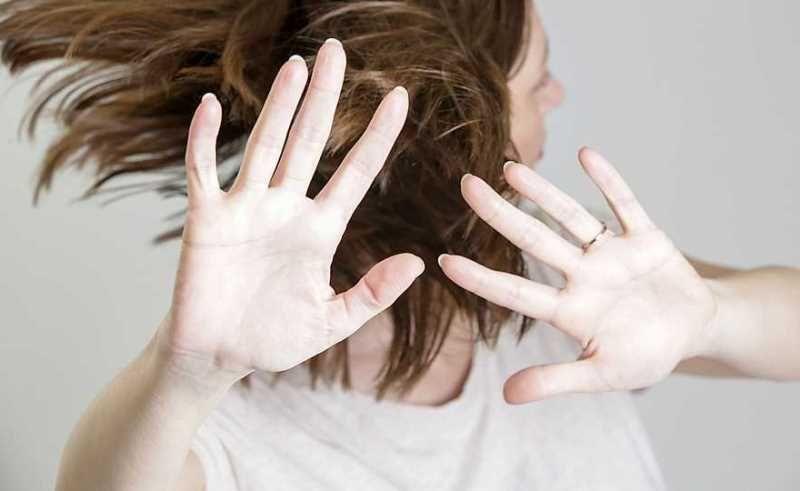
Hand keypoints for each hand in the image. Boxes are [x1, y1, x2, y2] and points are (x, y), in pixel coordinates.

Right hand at [160, 39, 422, 377]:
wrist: (218, 357)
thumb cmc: (274, 340)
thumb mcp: (333, 321)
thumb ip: (373, 293)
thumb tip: (418, 262)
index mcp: (319, 231)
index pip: (354, 172)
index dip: (377, 135)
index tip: (399, 97)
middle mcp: (285, 209)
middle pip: (309, 141)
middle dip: (325, 98)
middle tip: (337, 52)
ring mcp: (245, 209)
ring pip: (264, 146)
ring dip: (278, 106)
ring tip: (296, 65)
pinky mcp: (206, 219)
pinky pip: (203, 170)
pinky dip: (203, 139)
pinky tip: (212, 104)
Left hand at [438, 147, 717, 403]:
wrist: (696, 332)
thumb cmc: (646, 355)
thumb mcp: (605, 375)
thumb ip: (557, 380)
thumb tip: (506, 397)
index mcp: (570, 311)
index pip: (517, 292)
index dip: (481, 279)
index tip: (443, 262)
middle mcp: (583, 276)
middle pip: (534, 240)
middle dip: (501, 214)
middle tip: (466, 185)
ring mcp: (612, 254)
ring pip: (571, 217)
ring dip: (543, 192)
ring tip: (510, 168)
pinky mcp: (645, 238)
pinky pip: (626, 204)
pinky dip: (609, 181)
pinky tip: (586, 154)